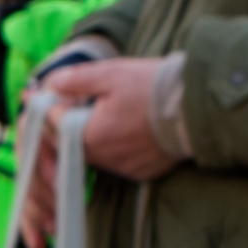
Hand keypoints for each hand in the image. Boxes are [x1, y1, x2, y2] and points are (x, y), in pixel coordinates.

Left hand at [36, 51, 192, 180]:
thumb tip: (50, 83)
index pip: (55, 124)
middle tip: (76, 101)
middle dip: (69, 122)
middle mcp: (105, 159)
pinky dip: (115, 147)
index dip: (51, 106)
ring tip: (105, 112)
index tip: (48, 94)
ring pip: (94, 153)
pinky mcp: (142, 173)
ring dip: (92, 136)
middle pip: (72, 142)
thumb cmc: (154, 87)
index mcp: (91, 135)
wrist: (199, 108)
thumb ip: (76, 80)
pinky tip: (126, 129)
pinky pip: (117, 162)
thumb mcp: (111, 74)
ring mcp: (124, 168)